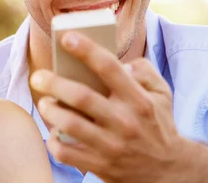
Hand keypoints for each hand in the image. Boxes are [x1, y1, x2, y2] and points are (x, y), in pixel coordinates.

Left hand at [30, 31, 189, 182]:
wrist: (168, 172)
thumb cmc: (158, 125)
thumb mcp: (162, 94)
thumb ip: (144, 70)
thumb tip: (121, 62)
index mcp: (138, 99)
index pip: (109, 68)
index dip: (86, 49)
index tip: (66, 37)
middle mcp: (124, 121)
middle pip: (81, 97)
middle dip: (53, 83)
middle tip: (38, 76)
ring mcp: (112, 145)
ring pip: (70, 124)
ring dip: (50, 111)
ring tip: (44, 102)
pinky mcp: (100, 165)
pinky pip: (67, 153)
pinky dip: (54, 141)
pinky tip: (53, 131)